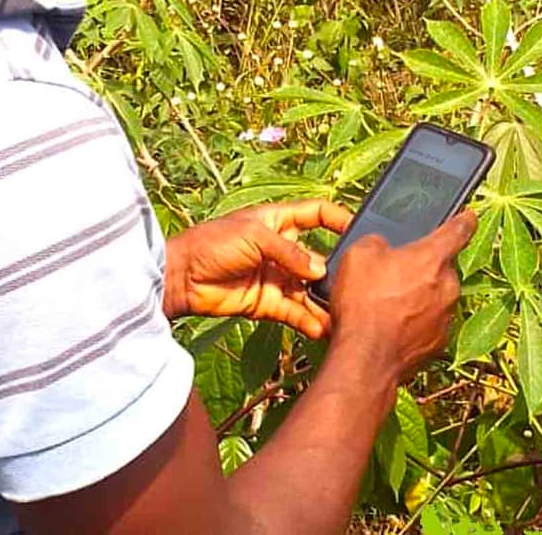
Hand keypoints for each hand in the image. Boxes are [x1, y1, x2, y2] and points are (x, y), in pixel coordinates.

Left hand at [164, 200, 351, 338]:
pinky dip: (308, 320)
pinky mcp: (268, 303)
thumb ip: (289, 251)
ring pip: (309, 289)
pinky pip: (295, 311)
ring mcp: (276, 276)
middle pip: (318, 257)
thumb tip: (319, 269)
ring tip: (343, 314)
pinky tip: (322, 328)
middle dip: (335, 270)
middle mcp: (282, 249)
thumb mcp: (254, 235)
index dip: (338, 218)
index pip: (317, 214)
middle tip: (353, 284)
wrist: (182, 278)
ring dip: (325, 302)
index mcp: (279, 221)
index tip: (360, 230)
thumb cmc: (212, 243)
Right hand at [329, 211, 476, 386]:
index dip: (464, 219)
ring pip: (436, 295)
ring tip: (387, 303)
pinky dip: (415, 320)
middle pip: (441, 267)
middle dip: (423, 267)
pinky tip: (391, 324)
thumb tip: (384, 248)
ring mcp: (446, 317)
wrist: (365, 359)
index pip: (460, 229)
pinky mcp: (439, 342)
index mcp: (433, 257)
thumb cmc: (364, 304)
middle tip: (395, 272)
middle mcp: (448, 286)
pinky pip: (430, 322)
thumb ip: (379, 242)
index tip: (469, 215)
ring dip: (419, 295)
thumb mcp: (359, 254)